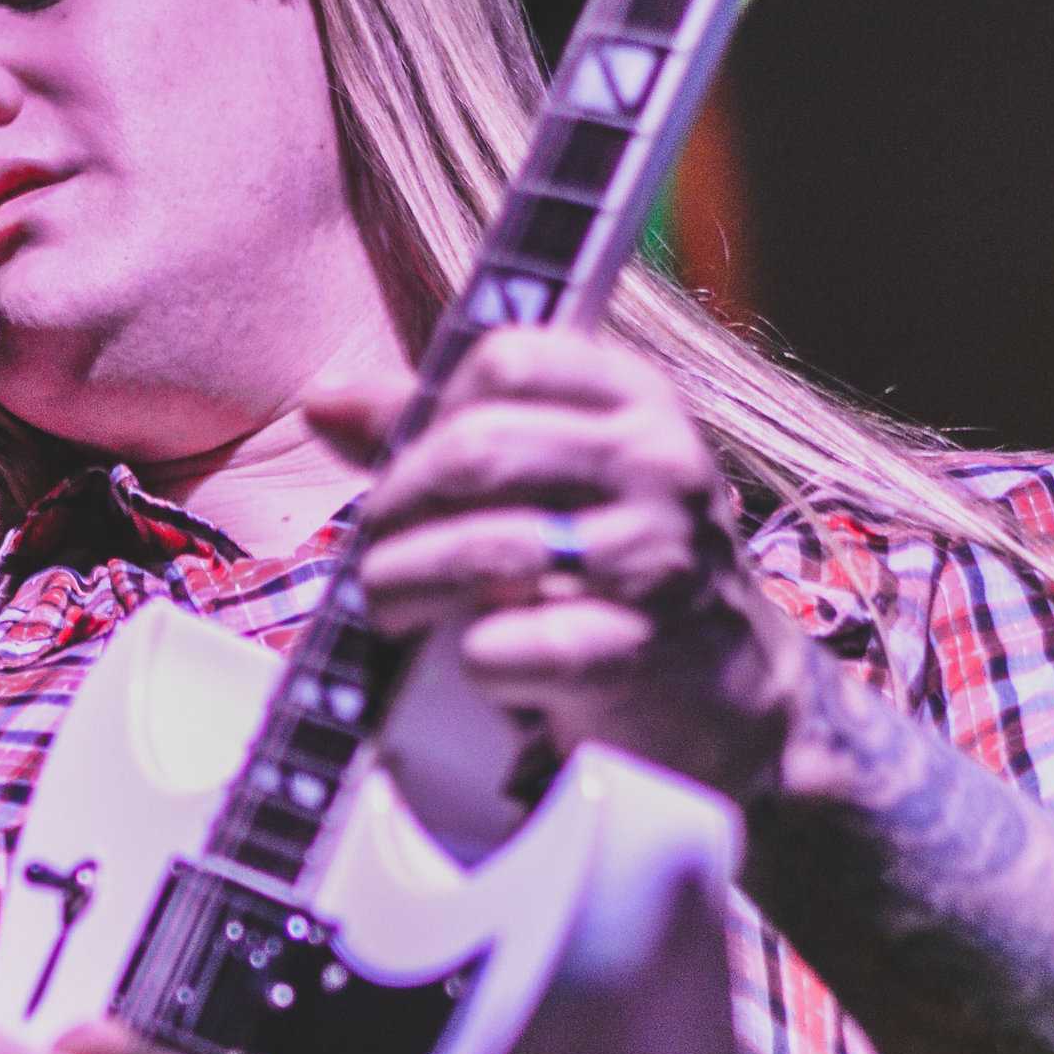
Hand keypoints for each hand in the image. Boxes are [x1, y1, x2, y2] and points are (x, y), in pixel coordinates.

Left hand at [338, 327, 812, 804]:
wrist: (727, 693)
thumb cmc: (617, 568)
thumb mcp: (557, 478)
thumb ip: (444, 431)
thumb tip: (326, 400)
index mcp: (637, 401)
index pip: (506, 360)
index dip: (431, 414)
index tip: (410, 470)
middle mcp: (657, 464)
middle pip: (475, 451)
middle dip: (395, 508)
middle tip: (376, 551)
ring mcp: (654, 559)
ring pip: (480, 550)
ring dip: (402, 586)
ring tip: (390, 609)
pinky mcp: (636, 654)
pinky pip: (506, 645)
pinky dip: (469, 661)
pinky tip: (478, 664)